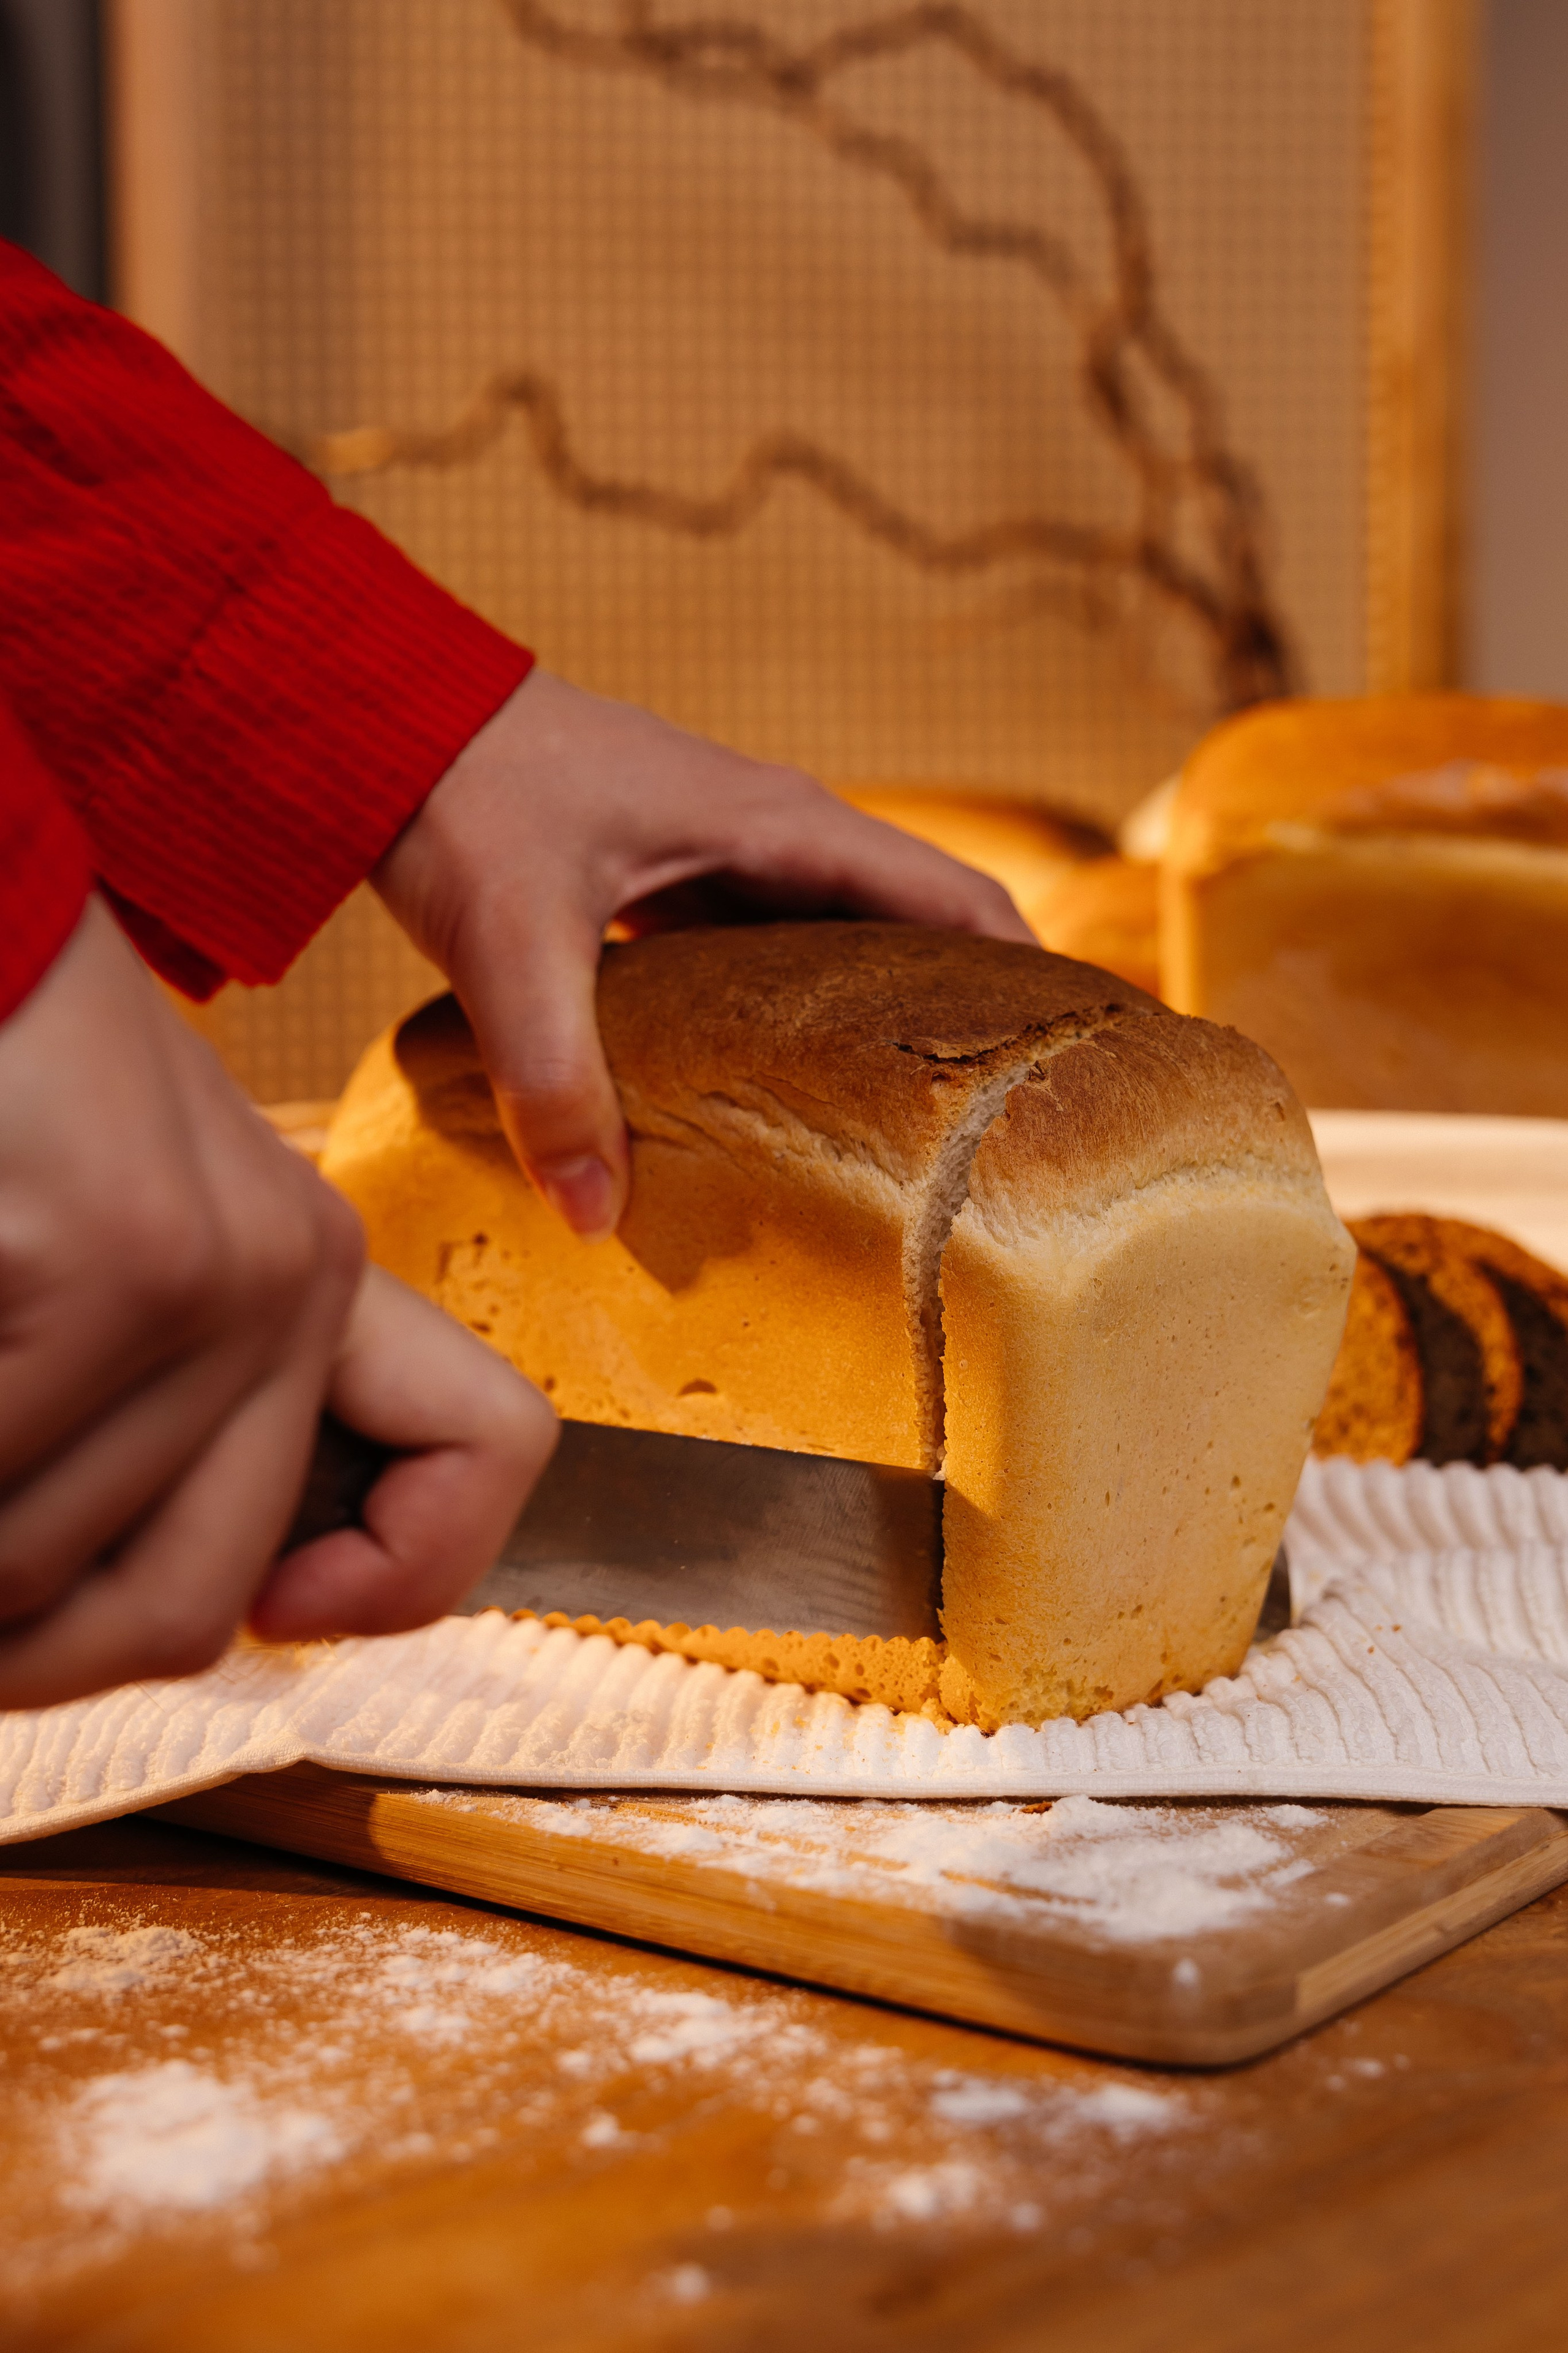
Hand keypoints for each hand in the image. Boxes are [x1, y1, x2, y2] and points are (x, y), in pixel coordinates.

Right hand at [0, 900, 554, 1707]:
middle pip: (190, 1606)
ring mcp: (207, 1270)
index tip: (277, 1608)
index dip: (403, 1580)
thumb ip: (173, 1402)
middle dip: (38, 1653)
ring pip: (49, 1573)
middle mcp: (293, 1273)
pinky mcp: (107, 1258)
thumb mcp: (122, 1245)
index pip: (487, 1453)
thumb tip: (215, 1605)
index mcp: (316, 1269)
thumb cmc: (9, 1101)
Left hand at [374, 669, 1033, 1239]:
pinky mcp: (661, 875)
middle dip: (963, 1011)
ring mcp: (716, 850)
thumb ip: (556, 1078)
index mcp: (779, 824)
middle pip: (910, 927)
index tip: (1087, 1053)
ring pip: (830, 942)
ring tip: (906, 1122)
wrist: (375, 712)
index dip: (1030, 974)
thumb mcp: (512, 942)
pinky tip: (771, 1086)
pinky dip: (783, 1010)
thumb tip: (595, 1213)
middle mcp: (769, 831)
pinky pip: (756, 951)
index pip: (953, 901)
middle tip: (1007, 1119)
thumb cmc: (459, 790)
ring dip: (870, 1014)